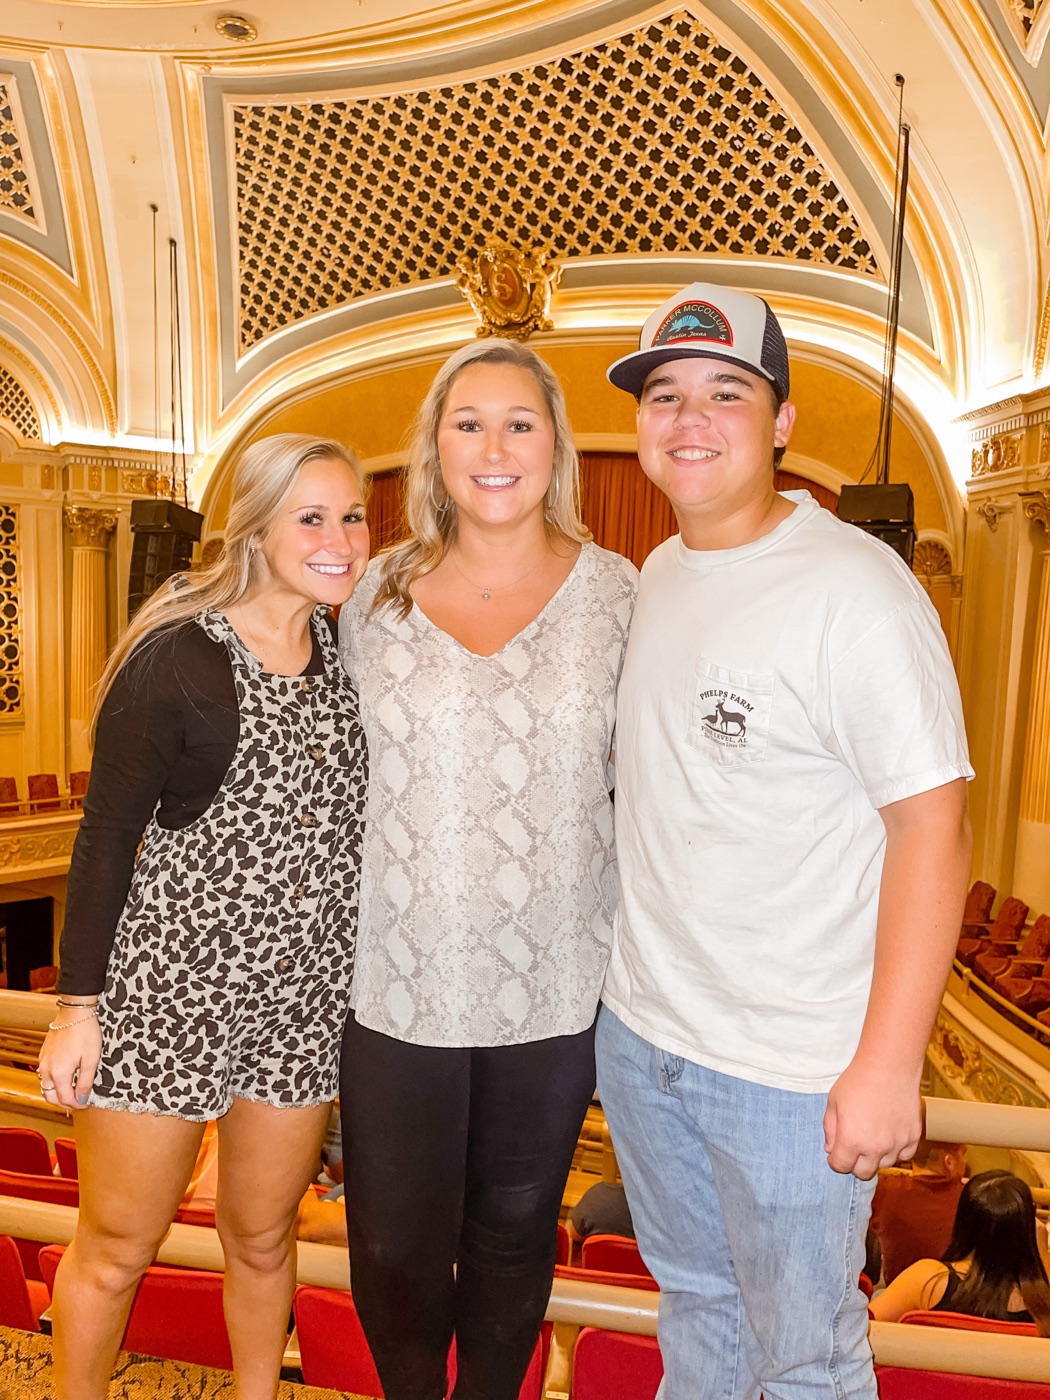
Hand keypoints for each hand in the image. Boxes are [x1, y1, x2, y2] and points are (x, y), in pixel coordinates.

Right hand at [37, 1007, 101, 1111]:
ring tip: (73, 1091)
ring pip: (46, 1086)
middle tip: (79, 1101)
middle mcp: (47, 1070)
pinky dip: (54, 1081)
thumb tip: (82, 1099)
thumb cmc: (86, 1033)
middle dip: (65, 1103)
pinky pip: (45, 1075)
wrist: (75, 1012)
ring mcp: (43, 1061)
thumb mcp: (91, 1059)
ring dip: (58, 1093)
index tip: (87, 1104)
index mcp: (59, 1073)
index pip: (65, 1099)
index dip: (77, 1105)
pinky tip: (66, 1077)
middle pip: (51, 1097)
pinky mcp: (44, 1054)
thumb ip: (85, 1082)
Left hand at [823, 1057, 921, 1179]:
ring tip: (873, 1136)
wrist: (889, 1066)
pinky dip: (896, 1151)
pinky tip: (890, 1136)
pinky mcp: (913, 1137)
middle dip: (855, 1163)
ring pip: (884, 1165)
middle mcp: (875, 1147)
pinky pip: (904, 1155)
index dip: (835, 1160)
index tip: (837, 1152)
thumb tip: (831, 1149)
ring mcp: (897, 1144)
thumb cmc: (857, 1080)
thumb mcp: (833, 1102)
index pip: (840, 1166)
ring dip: (876, 1157)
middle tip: (854, 1147)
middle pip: (863, 1172)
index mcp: (852, 1140)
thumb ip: (830, 1129)